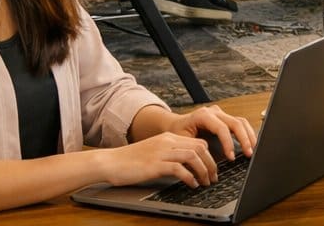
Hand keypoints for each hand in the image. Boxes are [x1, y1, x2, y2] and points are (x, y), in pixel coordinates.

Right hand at [100, 132, 216, 187]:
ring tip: (206, 182)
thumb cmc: (130, 161)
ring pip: (193, 156)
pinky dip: (189, 177)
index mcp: (168, 137)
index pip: (198, 142)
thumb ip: (169, 154)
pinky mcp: (154, 165)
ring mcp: (161, 152)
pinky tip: (192, 184)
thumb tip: (186, 166)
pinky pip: (179, 169)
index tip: (212, 167)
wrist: (110, 162)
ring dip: (204, 170)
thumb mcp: (154, 152)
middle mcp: (167, 142)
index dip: (209, 155)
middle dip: (211, 163)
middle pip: (200, 148)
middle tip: (214, 177)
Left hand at [165, 105, 257, 160]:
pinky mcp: (225, 118)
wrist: (174, 125)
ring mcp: (220, 113)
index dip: (229, 143)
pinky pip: (239, 123)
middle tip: (248, 153)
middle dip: (244, 139)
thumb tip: (206, 165)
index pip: (222, 128)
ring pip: (241, 121)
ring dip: (248, 135)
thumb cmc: (176, 134)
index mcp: (203, 115)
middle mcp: (214, 112)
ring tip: (252, 149)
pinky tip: (249, 143)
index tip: (231, 157)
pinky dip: (246, 133)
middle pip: (235, 122)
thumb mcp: (182, 142)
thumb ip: (194, 151)